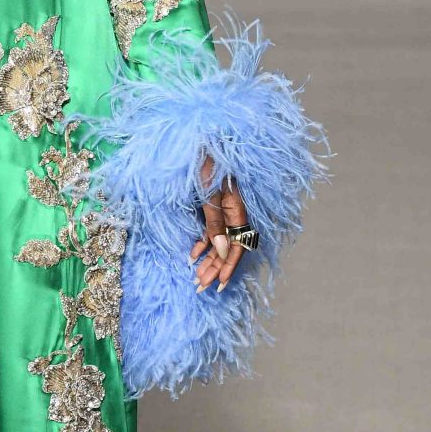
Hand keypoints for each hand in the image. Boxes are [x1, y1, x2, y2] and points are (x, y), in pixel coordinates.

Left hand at [189, 156, 250, 292]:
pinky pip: (210, 231)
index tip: (218, 285)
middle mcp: (233, 215)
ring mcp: (223, 212)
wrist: (204, 143)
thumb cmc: (208, 165)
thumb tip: (224, 251)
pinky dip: (202, 244)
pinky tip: (192, 256)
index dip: (229, 267)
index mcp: (238, 212)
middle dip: (214, 269)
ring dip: (208, 260)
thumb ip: (216, 222)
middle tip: (200, 288)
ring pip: (218, 242)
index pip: (238, 247)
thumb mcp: (210, 195)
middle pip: (227, 249)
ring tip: (196, 278)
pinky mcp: (212, 208)